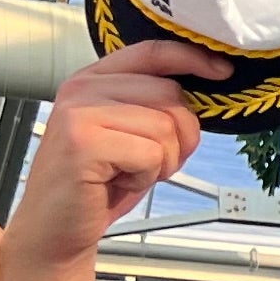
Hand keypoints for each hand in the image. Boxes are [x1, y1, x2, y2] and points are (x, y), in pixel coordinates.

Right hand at [0, 42, 218, 280]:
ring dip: (161, 161)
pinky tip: (118, 182)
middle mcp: (83, 88)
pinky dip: (146, 176)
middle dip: (178, 137)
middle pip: (171, 95)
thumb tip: (207, 90)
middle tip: (149, 162)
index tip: (223, 71)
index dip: (193, 58)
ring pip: (166, 126)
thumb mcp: (131, 134)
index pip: (153, 52)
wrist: (56, 228)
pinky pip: (152, 154)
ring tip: (128, 172)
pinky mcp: (84, 143)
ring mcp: (80, 113)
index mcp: (94, 79)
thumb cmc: (98, 184)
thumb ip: (156, 106)